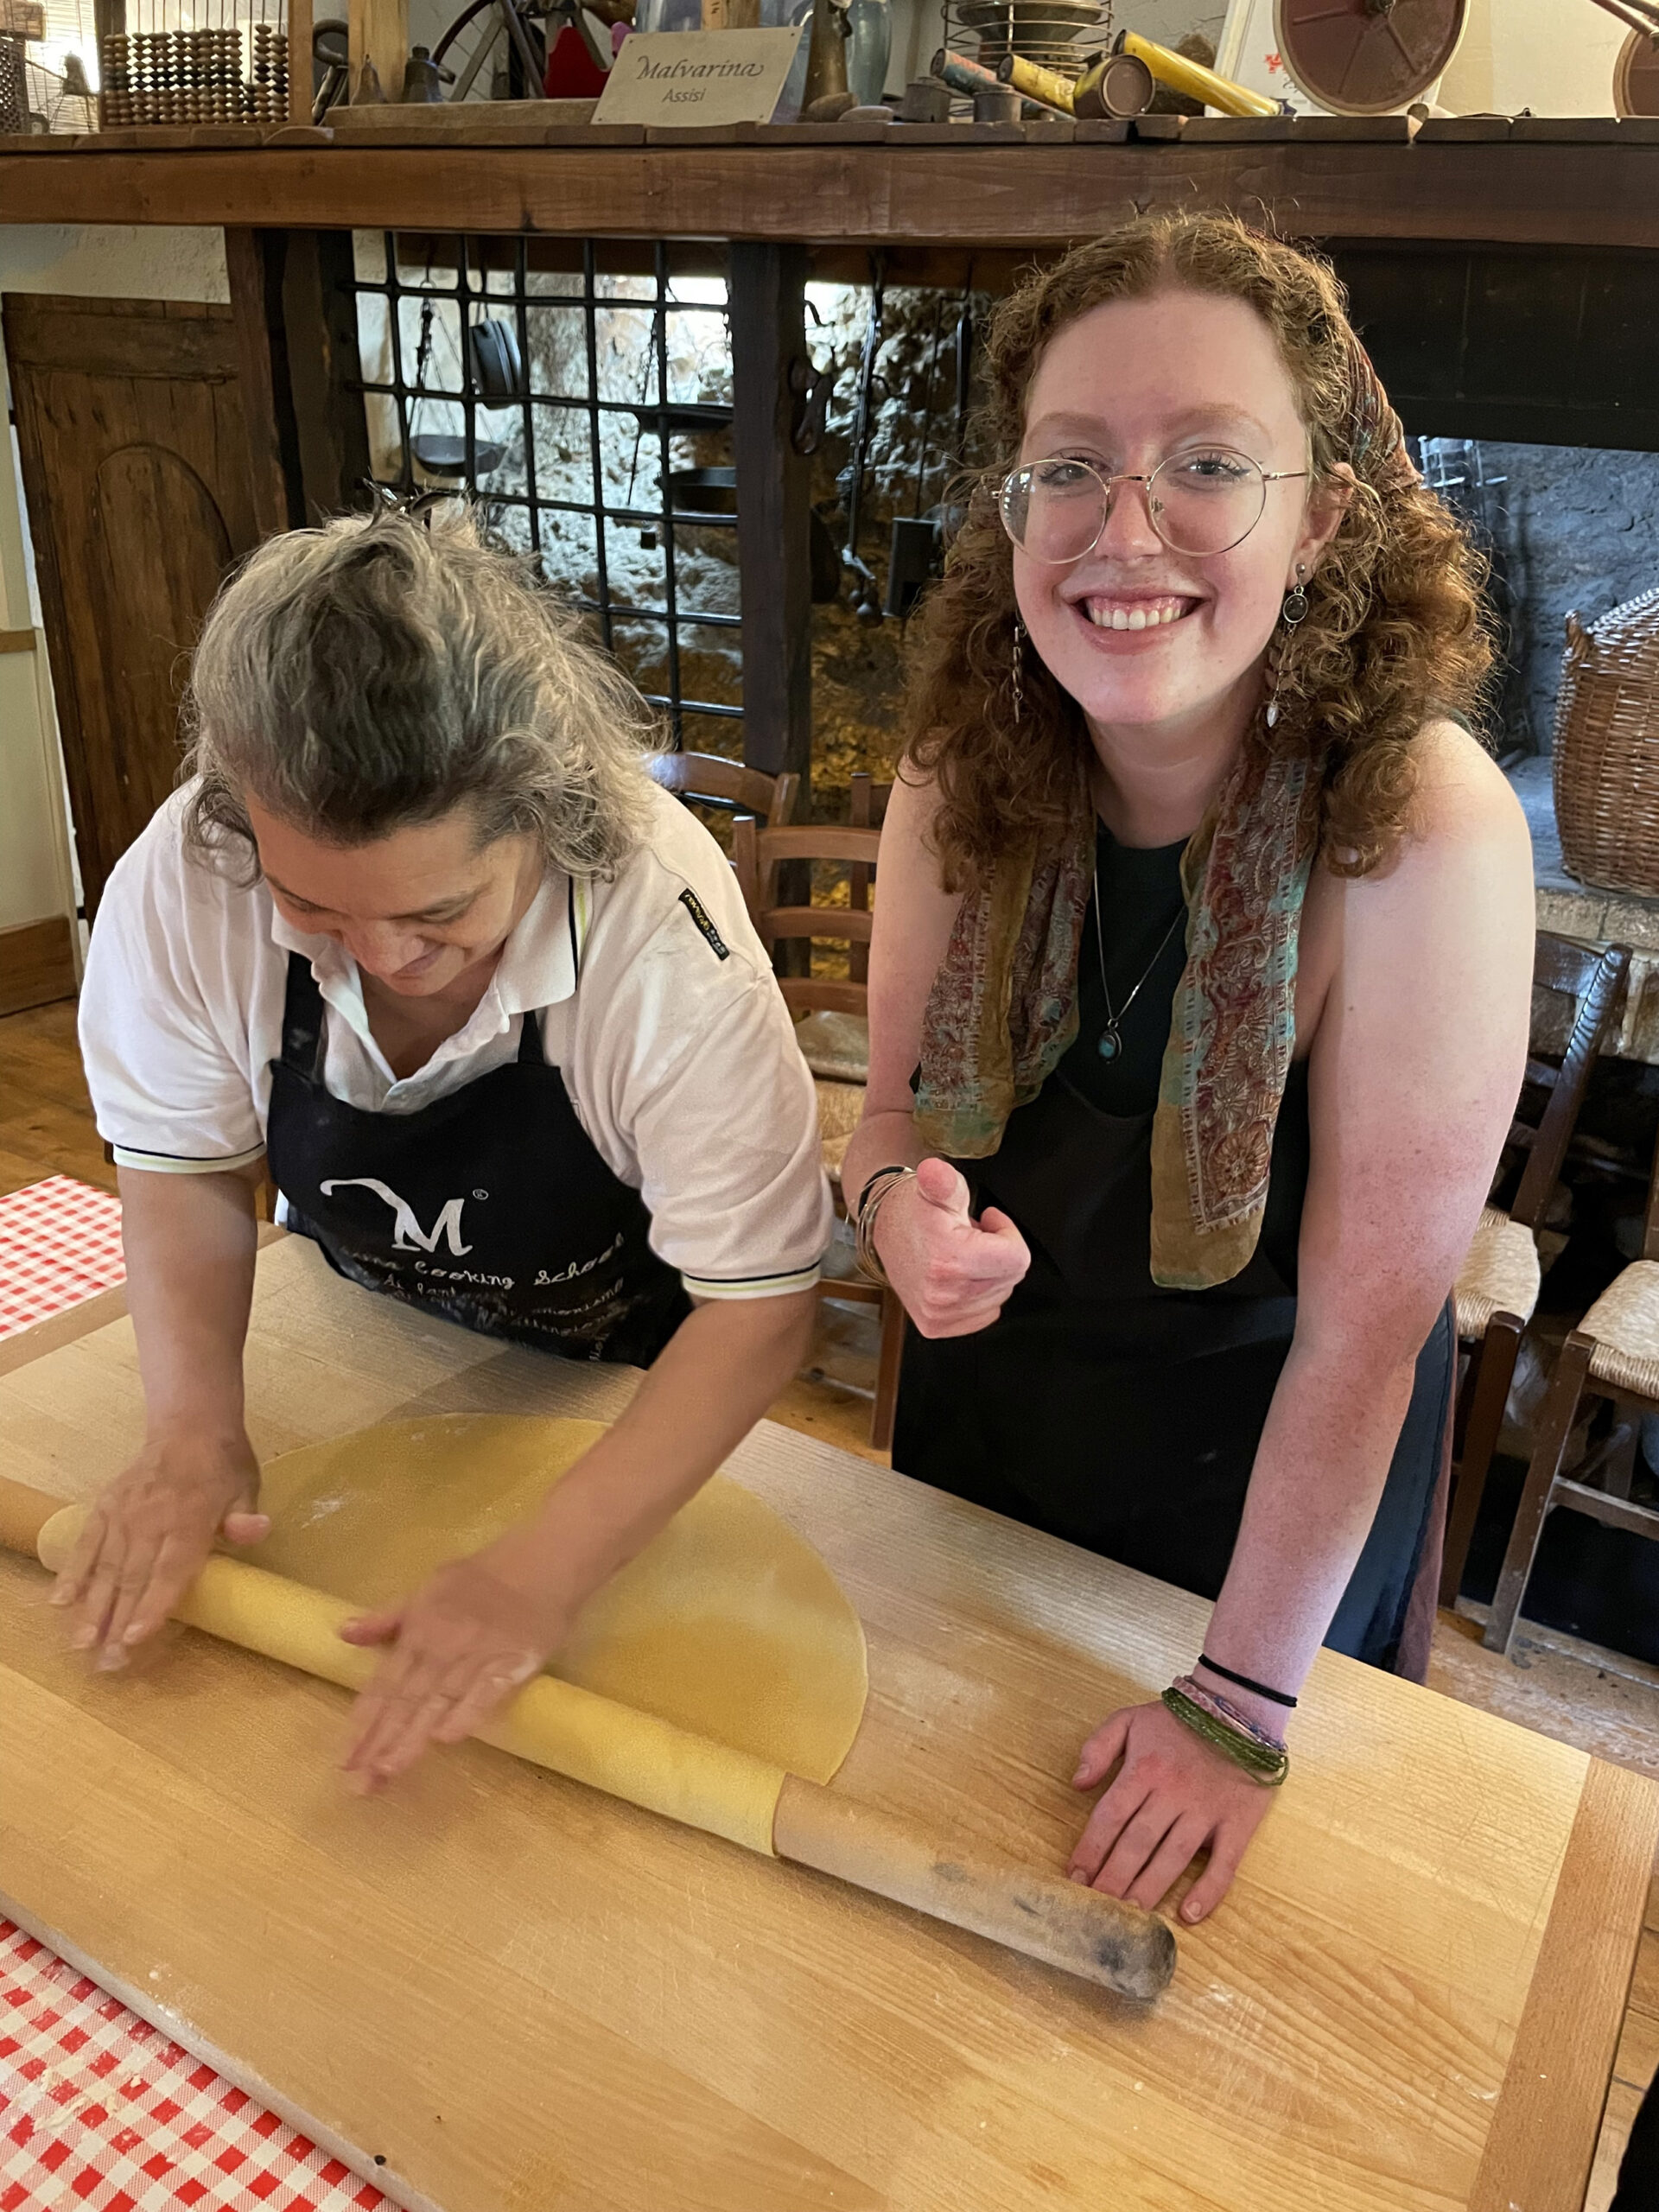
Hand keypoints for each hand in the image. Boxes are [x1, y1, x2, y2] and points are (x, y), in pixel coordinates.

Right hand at [50, 1430, 268, 1667]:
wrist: (188, 1425)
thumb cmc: (223, 1466)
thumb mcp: (247, 1487)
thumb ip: (245, 1517)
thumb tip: (255, 1531)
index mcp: (191, 1517)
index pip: (171, 1568)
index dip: (154, 1604)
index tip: (135, 1638)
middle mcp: (152, 1517)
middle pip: (133, 1576)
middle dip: (119, 1622)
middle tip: (109, 1663)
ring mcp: (124, 1512)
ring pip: (106, 1566)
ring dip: (93, 1607)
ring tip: (82, 1643)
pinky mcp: (105, 1505)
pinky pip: (86, 1543)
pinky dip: (72, 1571)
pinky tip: (60, 1601)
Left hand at [337, 1538, 571, 1790]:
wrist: (543, 1560)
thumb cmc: (483, 1577)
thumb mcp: (427, 1589)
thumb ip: (388, 1617)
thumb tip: (343, 1633)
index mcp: (418, 1631)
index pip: (384, 1685)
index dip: (363, 1723)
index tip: (343, 1761)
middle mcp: (441, 1646)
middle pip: (405, 1700)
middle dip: (379, 1743)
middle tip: (358, 1784)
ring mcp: (477, 1655)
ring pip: (438, 1702)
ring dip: (412, 1738)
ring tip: (388, 1771)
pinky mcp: (513, 1661)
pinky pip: (487, 1690)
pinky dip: (467, 1712)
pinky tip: (448, 1739)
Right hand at [873, 1156, 1029, 1337]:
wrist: (884, 1229)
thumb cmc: (915, 1208)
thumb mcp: (936, 1187)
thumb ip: (943, 1180)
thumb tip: (934, 1171)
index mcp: (949, 1260)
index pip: (1017, 1259)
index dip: (1008, 1234)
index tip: (989, 1221)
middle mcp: (943, 1295)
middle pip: (1010, 1278)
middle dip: (998, 1253)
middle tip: (972, 1236)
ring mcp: (938, 1314)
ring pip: (998, 1296)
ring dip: (988, 1273)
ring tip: (962, 1254)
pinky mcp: (935, 1326)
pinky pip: (985, 1314)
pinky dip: (979, 1295)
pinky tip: (959, 1276)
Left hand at [1068, 1700, 1277, 1923]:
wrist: (1240, 1708)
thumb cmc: (1178, 1719)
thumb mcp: (1129, 1719)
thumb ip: (1098, 1747)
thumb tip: (1077, 1784)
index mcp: (1144, 1770)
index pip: (1110, 1816)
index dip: (1090, 1849)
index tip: (1075, 1878)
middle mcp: (1173, 1793)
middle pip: (1137, 1842)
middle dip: (1114, 1878)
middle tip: (1096, 1910)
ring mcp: (1207, 1811)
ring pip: (1173, 1856)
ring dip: (1150, 1888)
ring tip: (1130, 1916)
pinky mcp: (1238, 1823)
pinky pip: (1225, 1863)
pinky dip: (1209, 1890)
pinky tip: (1189, 1914)